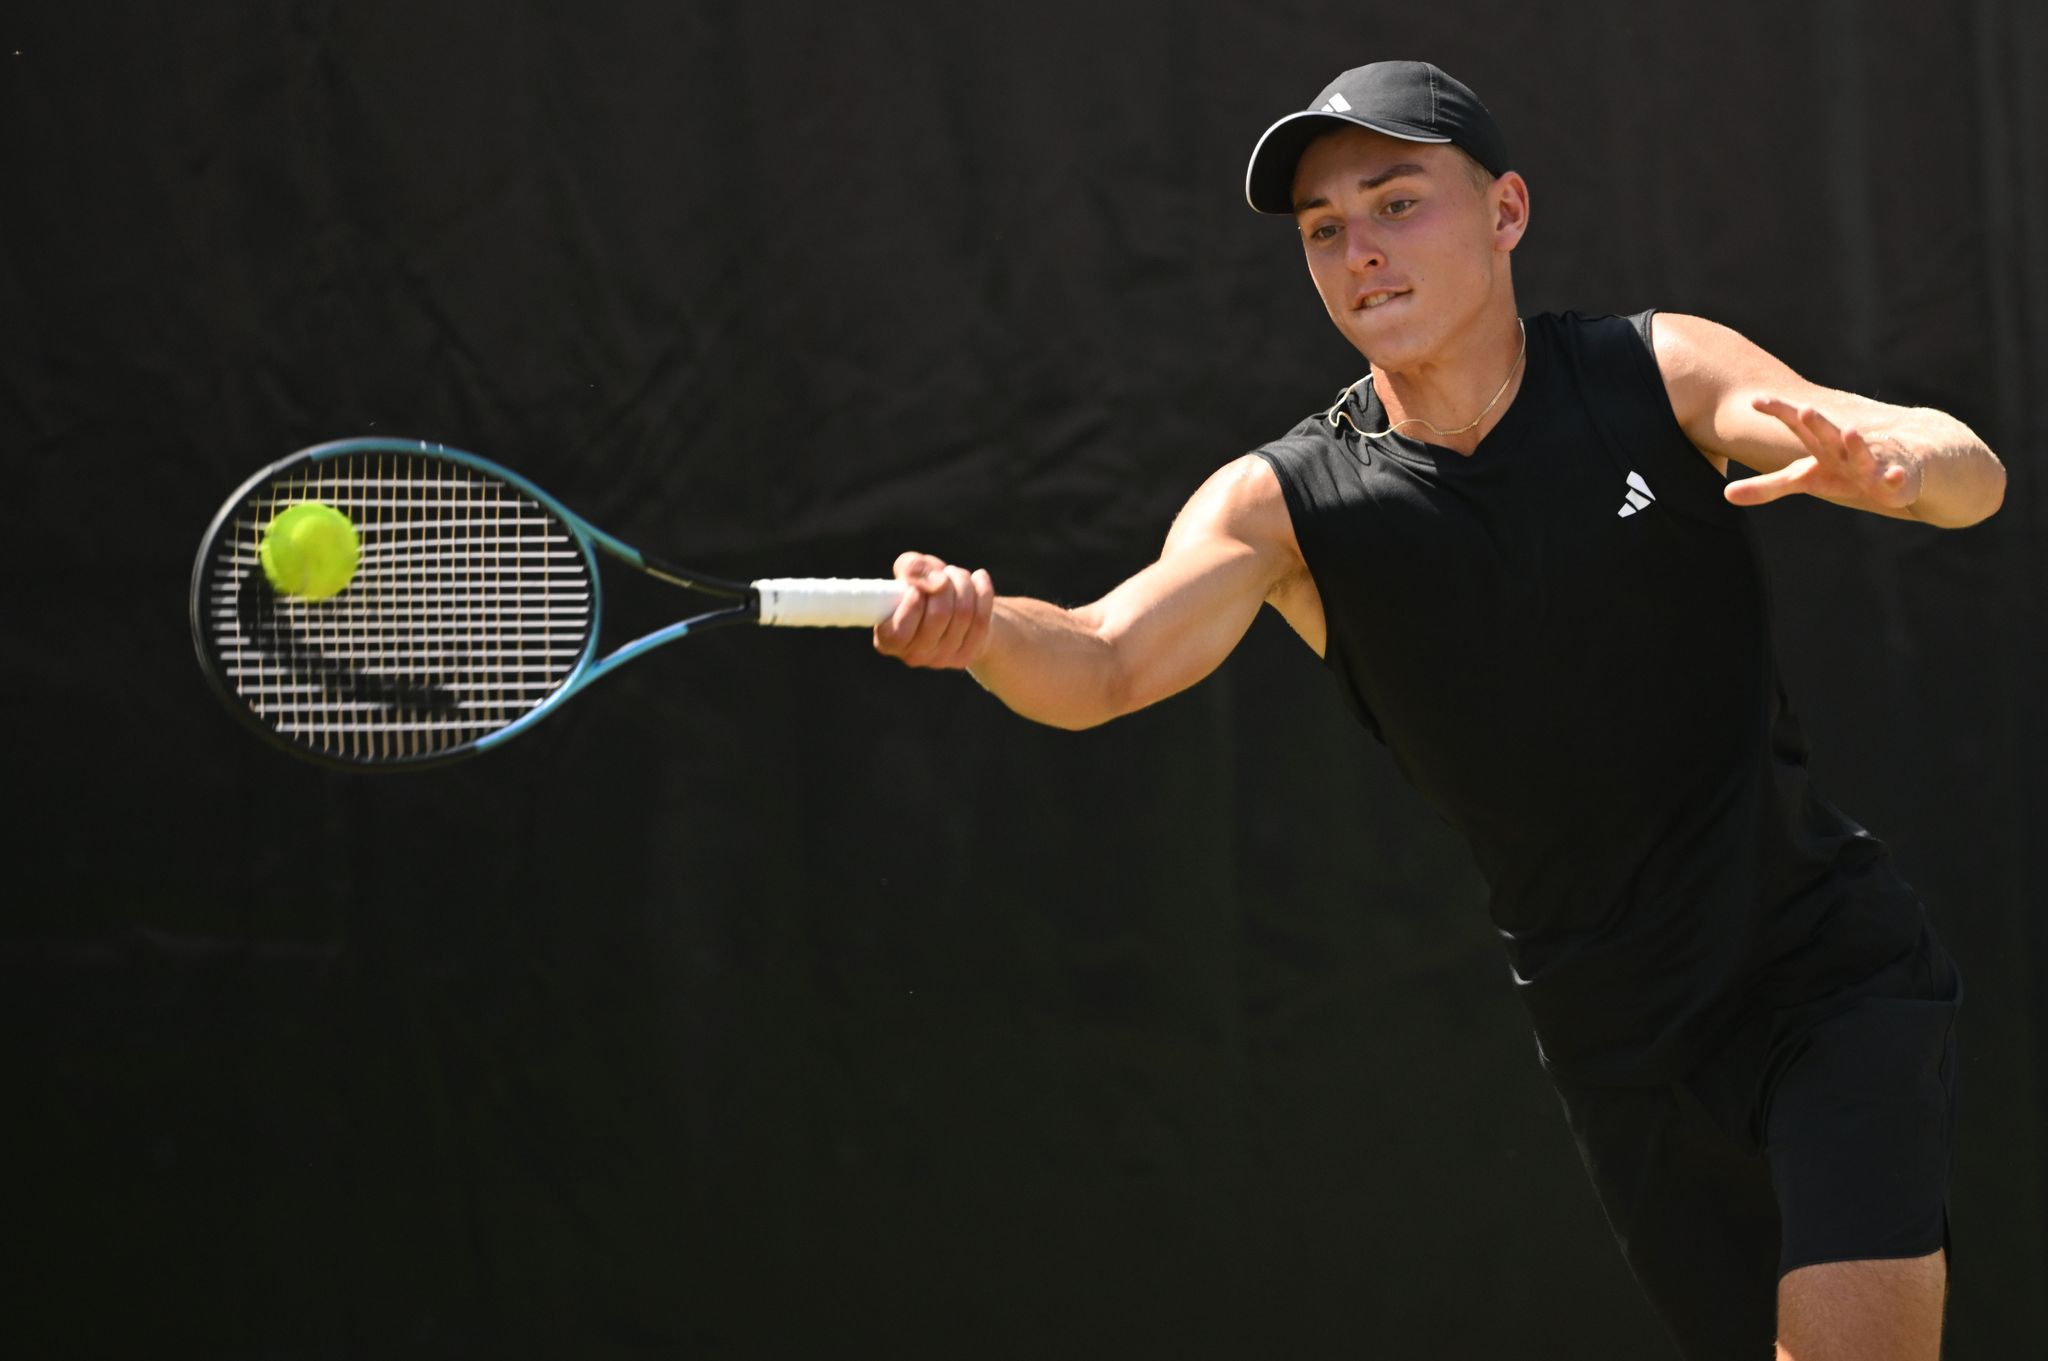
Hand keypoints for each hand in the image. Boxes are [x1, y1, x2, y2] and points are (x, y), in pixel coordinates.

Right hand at [873, 551, 995, 669]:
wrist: (951, 609)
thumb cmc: (922, 590)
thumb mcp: (909, 572)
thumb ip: (911, 568)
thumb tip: (936, 581)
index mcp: (889, 640)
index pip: (900, 631)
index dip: (912, 604)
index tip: (917, 587)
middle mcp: (913, 655)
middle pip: (939, 615)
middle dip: (945, 584)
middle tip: (943, 574)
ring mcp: (941, 659)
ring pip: (963, 614)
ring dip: (962, 583)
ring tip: (956, 575)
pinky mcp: (966, 656)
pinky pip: (982, 620)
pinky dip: (983, 592)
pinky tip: (979, 578)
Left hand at [1726, 398, 1922, 510]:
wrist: (1901, 463)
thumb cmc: (1843, 470)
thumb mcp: (1805, 478)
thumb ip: (1766, 486)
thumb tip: (1725, 494)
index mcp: (1821, 445)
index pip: (1796, 424)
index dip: (1778, 411)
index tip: (1756, 399)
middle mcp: (1844, 447)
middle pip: (1828, 433)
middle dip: (1816, 422)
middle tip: (1805, 408)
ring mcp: (1871, 461)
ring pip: (1863, 452)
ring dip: (1857, 444)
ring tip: (1851, 432)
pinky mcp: (1895, 479)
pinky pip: (1896, 479)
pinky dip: (1896, 478)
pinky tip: (1896, 476)